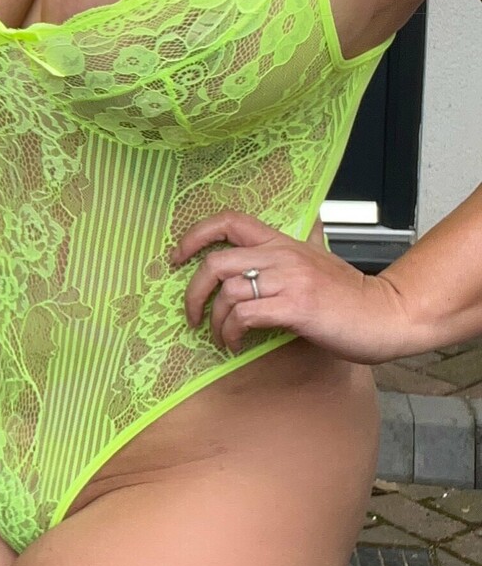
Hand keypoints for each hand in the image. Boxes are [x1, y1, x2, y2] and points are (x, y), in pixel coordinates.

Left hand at [168, 208, 415, 362]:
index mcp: (284, 243)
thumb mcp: (319, 261)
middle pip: (215, 262)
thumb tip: (288, 236)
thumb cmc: (352, 296)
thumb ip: (295, 251)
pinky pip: (245, 316)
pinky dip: (232, 333)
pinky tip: (236, 345)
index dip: (195, 236)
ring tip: (222, 338)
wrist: (389, 315)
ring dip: (214, 321)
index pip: (229, 221)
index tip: (177, 257)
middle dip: (192, 292)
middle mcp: (283, 256)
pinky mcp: (296, 307)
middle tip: (191, 315)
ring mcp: (290, 281)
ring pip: (227, 293)